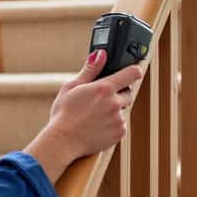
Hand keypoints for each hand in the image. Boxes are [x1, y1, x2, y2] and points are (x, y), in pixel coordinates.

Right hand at [24, 50, 144, 181]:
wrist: (62, 141)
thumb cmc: (63, 114)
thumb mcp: (72, 87)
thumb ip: (90, 70)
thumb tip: (101, 54)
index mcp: (104, 88)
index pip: (132, 73)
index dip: (133, 70)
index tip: (132, 71)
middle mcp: (115, 103)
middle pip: (129, 92)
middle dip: (119, 93)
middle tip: (101, 99)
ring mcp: (118, 119)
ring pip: (123, 110)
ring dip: (114, 110)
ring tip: (95, 115)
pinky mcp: (119, 133)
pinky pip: (121, 125)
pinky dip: (113, 124)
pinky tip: (97, 126)